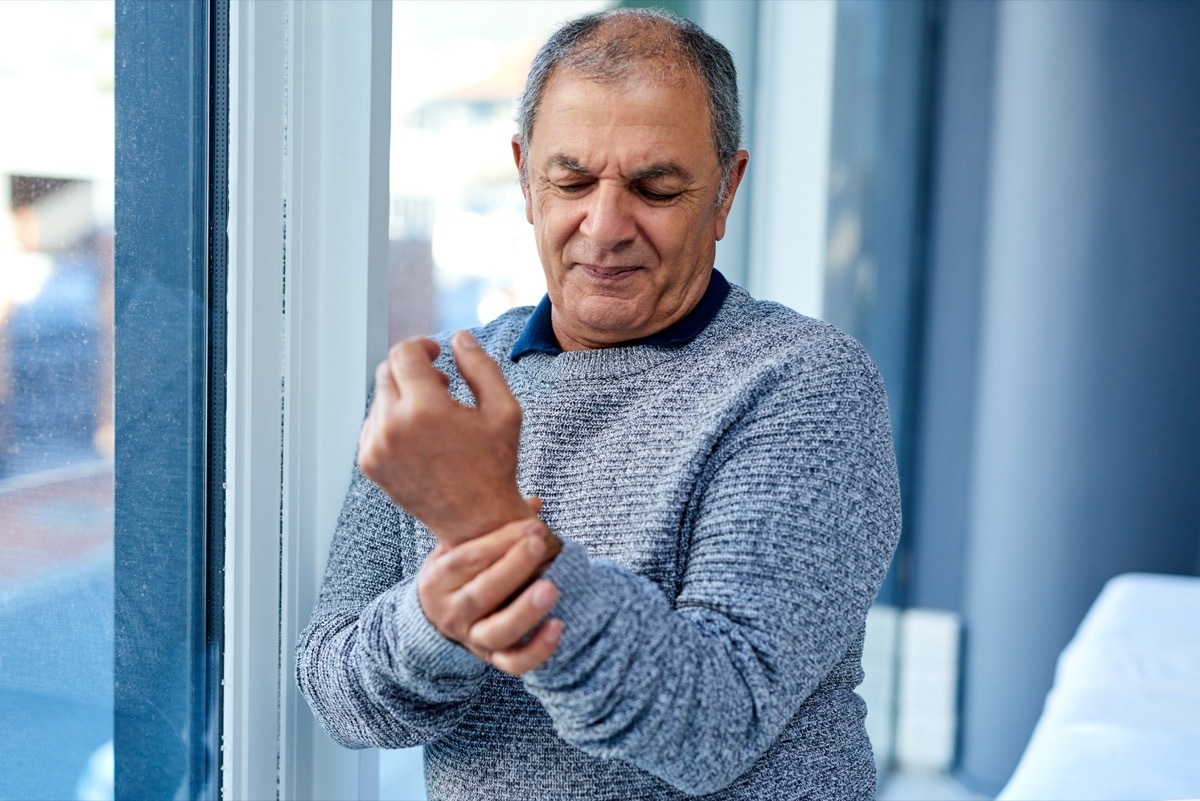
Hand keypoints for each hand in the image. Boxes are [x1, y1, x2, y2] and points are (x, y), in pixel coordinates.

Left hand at [358, 331, 531, 544]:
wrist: (476, 521)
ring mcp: (375, 446)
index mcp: (424, 408)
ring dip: (404, 396)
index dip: (422, 345)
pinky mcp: (369, 462)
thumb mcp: (503, 409)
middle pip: (387, 371)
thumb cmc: (495, 464)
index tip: (437, 354)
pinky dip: (393, 420)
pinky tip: (421, 436)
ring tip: (435, 417)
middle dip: (413, 370)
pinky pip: (373, 422)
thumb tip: (459, 337)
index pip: (404, 353)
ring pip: (380, 397)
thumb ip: (481, 365)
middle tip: (444, 387)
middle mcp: (392, 426)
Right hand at [417, 517, 563, 674]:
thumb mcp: (460, 545)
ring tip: (551, 588)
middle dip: (513, 568)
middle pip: (481, 594)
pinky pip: (515, 663)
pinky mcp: (492, 659)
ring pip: (497, 632)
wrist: (438, 617)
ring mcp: (472, 638)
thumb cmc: (459, 571)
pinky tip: (558, 626)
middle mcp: (452, 612)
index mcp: (439, 579)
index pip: (466, 559)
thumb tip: (536, 502)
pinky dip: (537, 650)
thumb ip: (492, 526)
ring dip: (525, 611)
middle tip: (540, 544)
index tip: (532, 525)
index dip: (499, 542)